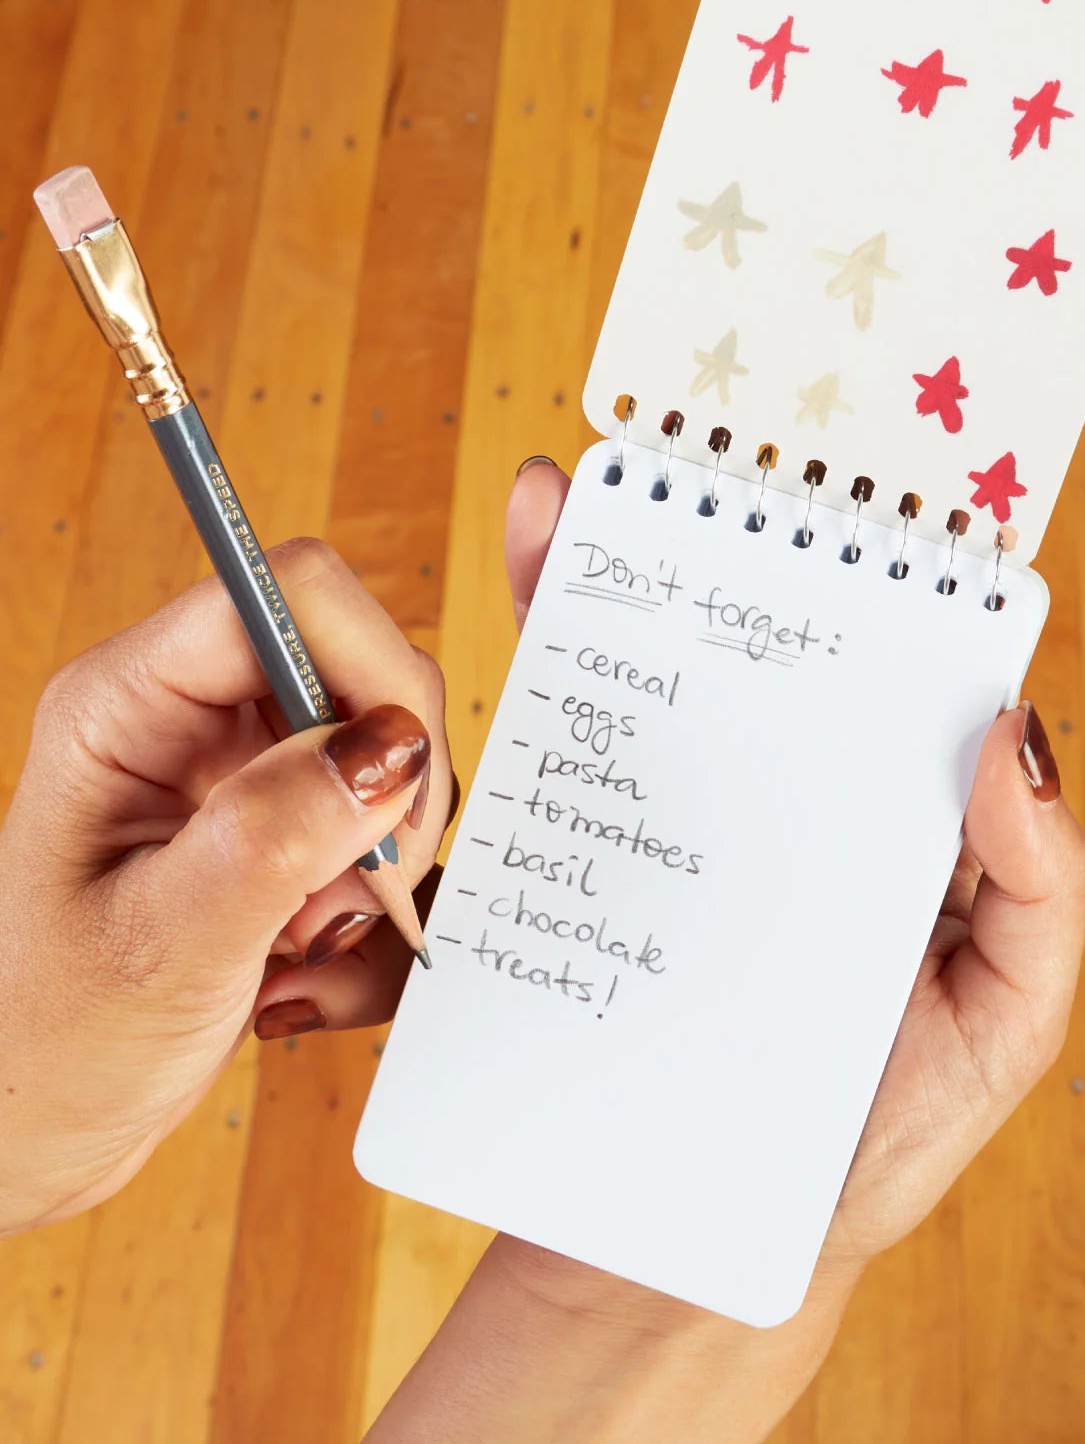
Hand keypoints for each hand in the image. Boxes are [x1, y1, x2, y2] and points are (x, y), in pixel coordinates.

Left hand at [0, 537, 452, 1233]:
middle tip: (354, 894)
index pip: (290, 597)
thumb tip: (392, 741)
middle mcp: (192, 719)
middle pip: (363, 672)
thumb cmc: (42, 1049)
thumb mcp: (163, 946)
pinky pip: (385, 840)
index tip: (397, 785)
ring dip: (383, 870)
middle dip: (390, 791)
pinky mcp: (281, 833)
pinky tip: (311, 979)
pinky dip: (378, 918)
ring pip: (391, 763)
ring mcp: (243, 776)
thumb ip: (276, 835)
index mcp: (129, 704)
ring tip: (307, 952)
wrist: (25, 1138)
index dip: (369, 670)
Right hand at [501, 459, 1084, 1280]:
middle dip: (750, 537)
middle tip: (725, 461)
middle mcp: (800, 789)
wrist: (696, 1249)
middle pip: (782, 635)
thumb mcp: (1007, 1027)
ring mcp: (699, 810)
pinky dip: (553, 631)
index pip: (906, 666)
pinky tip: (540, 551)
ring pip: (675, 656)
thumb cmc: (873, 1141)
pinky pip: (580, 725)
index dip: (896, 574)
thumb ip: (1045, 891)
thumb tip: (1004, 735)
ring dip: (638, 556)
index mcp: (901, 813)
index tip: (868, 499)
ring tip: (612, 481)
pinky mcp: (607, 843)